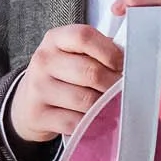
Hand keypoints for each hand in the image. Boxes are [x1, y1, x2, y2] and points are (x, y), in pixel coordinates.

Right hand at [9, 24, 123, 142]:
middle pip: (90, 72)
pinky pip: (76, 122)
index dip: (110, 52)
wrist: (28, 102)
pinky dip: (91, 123)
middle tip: (122, 91)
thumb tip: (132, 62)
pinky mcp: (39, 115)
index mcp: (55, 39)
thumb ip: (98, 51)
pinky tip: (94, 119)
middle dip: (113, 84)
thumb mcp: (73, 54)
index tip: (122, 65)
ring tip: (108, 104)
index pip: (84, 37)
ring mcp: (38, 89)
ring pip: (86, 100)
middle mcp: (43, 60)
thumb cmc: (62, 74)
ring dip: (103, 106)